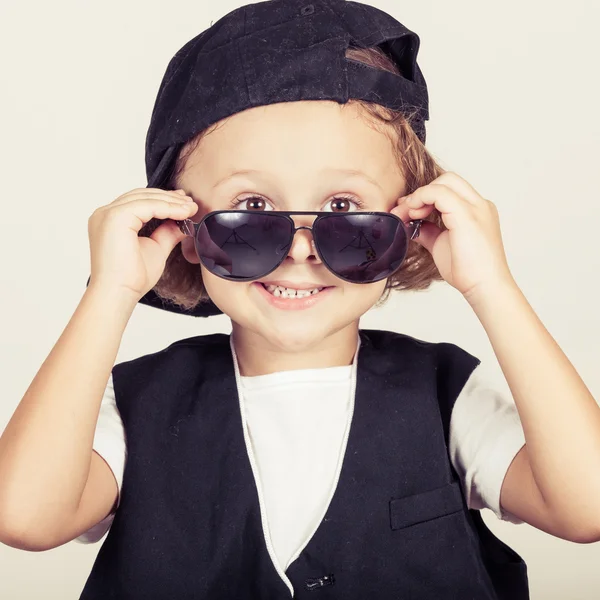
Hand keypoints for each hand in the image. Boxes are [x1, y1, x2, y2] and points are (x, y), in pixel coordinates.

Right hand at [87, 188, 197, 298]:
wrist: (119, 293)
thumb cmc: (132, 278)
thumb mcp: (156, 248)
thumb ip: (167, 232)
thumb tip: (183, 222)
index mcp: (111, 221)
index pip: (139, 202)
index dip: (163, 200)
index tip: (184, 203)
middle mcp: (105, 214)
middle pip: (142, 196)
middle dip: (169, 198)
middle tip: (190, 202)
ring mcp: (108, 214)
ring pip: (145, 198)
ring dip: (171, 202)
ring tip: (191, 208)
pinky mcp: (115, 217)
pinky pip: (147, 205)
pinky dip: (168, 207)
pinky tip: (184, 213)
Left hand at [390, 172, 514, 298]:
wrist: (484, 288)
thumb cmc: (468, 271)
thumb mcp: (441, 245)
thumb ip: (429, 231)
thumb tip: (412, 226)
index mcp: (476, 210)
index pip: (449, 189)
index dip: (425, 196)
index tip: (406, 210)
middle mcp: (479, 205)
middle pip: (447, 180)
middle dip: (421, 193)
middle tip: (403, 211)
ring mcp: (476, 208)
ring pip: (443, 182)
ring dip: (418, 196)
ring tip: (405, 215)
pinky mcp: (467, 215)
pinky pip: (439, 193)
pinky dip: (421, 199)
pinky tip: (412, 214)